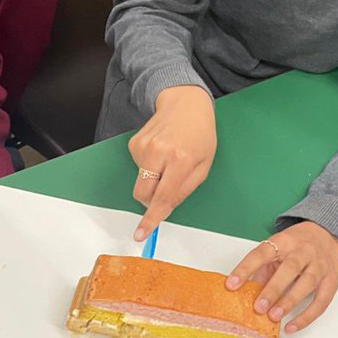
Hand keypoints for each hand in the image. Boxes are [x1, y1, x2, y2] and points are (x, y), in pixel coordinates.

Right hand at [129, 86, 215, 240]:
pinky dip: (149, 166)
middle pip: (142, 193)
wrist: (185, 104)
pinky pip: (138, 168)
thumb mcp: (204, 166)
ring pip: (141, 182)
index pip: (162, 197)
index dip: (151, 219)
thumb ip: (184, 190)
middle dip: (151, 200)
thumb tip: (164, 210)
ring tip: (169, 159)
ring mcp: (143, 146)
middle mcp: (159, 152)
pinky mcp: (134, 143)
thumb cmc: (200, 135)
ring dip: (153, 179)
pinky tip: (160, 151)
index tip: (141, 234)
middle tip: (166, 188)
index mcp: (181, 160)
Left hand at [226, 222, 337, 333]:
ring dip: (289, 302)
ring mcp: (320, 265)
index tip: (231, 284)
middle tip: (259, 308)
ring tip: (274, 317)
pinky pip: (322, 301)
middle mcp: (304, 251)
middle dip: (273, 289)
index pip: (262, 253)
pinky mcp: (332, 280)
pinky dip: (307, 316)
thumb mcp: (276, 249)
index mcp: (284, 241)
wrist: (327, 234)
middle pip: (290, 268)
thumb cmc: (296, 245)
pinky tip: (292, 326)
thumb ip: (262, 269)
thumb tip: (243, 293)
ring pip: (307, 283)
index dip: (246, 268)